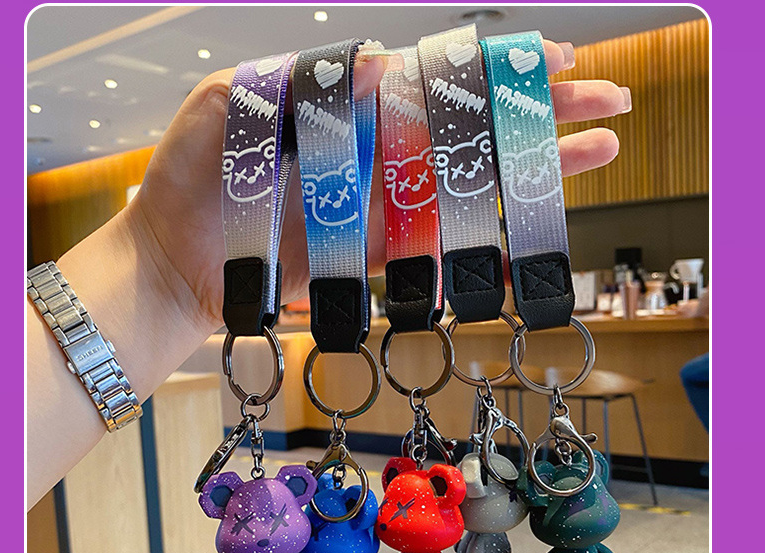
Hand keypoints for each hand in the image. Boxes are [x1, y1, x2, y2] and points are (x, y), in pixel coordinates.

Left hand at [129, 41, 629, 331]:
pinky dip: (489, 232)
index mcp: (352, 100)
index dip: (502, 66)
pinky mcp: (380, 253)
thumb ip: (303, 77)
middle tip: (610, 101)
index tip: (560, 58)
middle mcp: (380, 147)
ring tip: (602, 149)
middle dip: (545, 109)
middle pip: (476, 122)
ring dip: (538, 165)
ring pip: (474, 177)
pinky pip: (444, 240)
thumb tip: (379, 61)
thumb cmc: (195, 176)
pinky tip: (534, 219)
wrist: (175, 262)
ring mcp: (385, 202)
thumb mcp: (233, 104)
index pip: (442, 72)